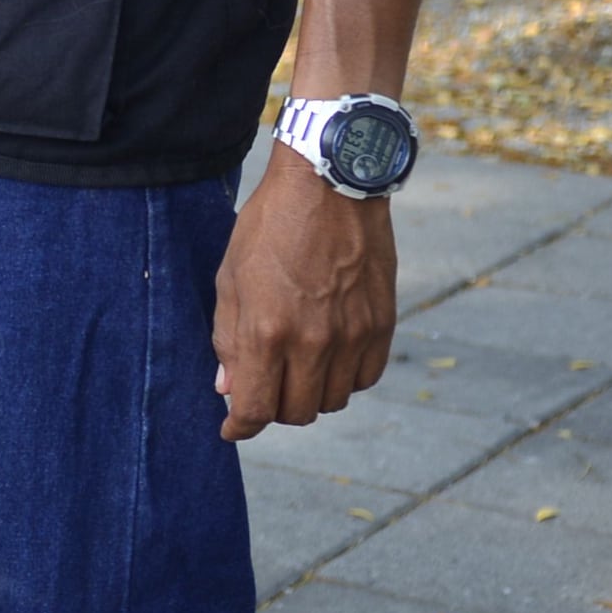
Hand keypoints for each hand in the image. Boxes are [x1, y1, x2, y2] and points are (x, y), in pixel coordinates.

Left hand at [212, 149, 395, 437]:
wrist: (331, 185)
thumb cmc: (270, 226)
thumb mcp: (231, 278)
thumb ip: (229, 339)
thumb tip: (228, 388)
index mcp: (268, 331)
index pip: (256, 409)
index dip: (240, 426)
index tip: (232, 427)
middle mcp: (314, 341)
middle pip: (297, 411)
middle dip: (274, 408)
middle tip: (264, 386)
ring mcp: (353, 334)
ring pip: (334, 400)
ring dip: (311, 393)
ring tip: (297, 367)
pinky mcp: (382, 323)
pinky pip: (366, 377)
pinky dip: (346, 378)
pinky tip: (330, 356)